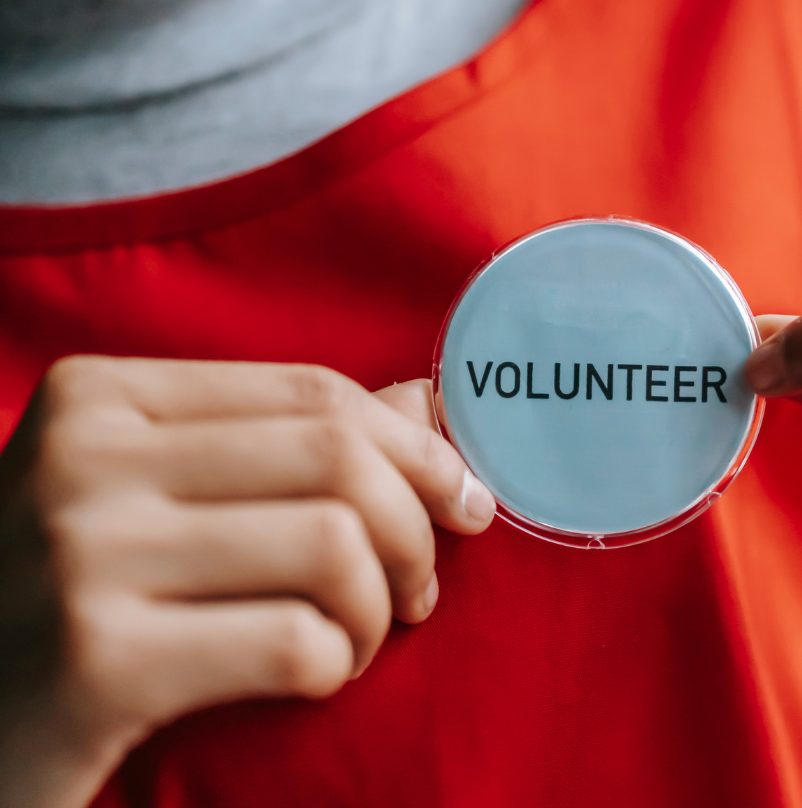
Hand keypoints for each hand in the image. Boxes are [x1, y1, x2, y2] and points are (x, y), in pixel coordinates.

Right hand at [0, 357, 494, 807]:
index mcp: (100, 396)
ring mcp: (81, 557)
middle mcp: (81, 458)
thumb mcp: (153, 493)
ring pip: (333, 545)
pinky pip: (295, 642)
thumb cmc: (71, 592)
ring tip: (361, 636)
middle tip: (421, 584)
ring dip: (381, 604)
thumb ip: (283, 441)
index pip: (312, 394)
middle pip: (336, 458)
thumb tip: (425, 401)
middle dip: (415, 527)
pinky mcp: (94, 666)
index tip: (462, 497)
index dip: (413, 446)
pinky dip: (337, 663)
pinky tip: (317, 676)